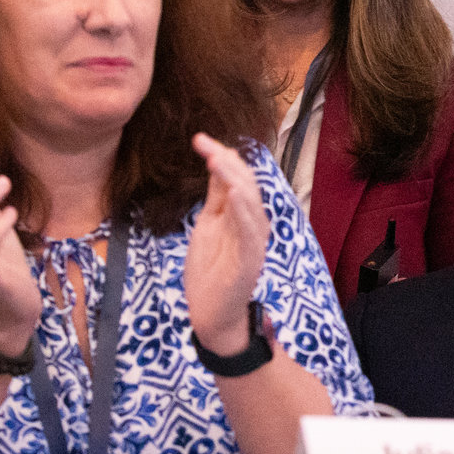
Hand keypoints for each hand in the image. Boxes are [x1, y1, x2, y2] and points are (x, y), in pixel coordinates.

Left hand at [183, 135, 270, 355]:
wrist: (212, 315)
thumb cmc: (210, 272)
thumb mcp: (208, 226)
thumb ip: (216, 198)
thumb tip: (216, 162)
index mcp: (240, 215)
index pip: (236, 177)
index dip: (221, 156)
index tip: (200, 138)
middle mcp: (252, 224)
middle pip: (246, 184)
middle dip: (226, 161)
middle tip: (206, 143)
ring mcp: (253, 242)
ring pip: (250, 203)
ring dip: (235, 179)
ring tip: (218, 160)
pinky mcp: (251, 260)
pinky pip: (251, 232)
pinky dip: (244, 211)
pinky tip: (235, 194)